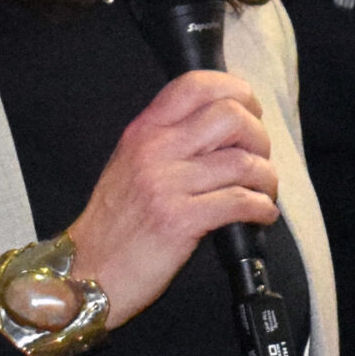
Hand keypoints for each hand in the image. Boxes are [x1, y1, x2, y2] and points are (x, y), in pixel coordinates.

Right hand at [65, 69, 277, 329]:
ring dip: (266, 178)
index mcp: (144, 131)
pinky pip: (240, 202)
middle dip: (259, 137)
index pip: (196, 85)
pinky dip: (262, 208)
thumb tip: (225, 126)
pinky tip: (261, 215)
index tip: (251, 111)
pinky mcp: (180, 221)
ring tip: (263, 192)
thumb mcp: (130, 164)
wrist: (89, 270)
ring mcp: (166, 185)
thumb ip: (169, 139)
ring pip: (242, 161)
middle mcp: (154, 150)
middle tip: (259, 158)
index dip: (236, 91)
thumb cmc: (115, 223)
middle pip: (230, 116)